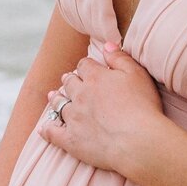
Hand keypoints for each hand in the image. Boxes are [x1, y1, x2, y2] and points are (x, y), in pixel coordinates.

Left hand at [35, 42, 166, 177]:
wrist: (137, 141)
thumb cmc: (142, 106)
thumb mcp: (137, 74)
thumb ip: (120, 57)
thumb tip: (106, 45)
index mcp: (96, 78)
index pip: (84, 65)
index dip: (86, 66)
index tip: (88, 69)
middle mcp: (80, 95)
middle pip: (69, 83)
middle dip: (69, 80)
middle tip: (68, 80)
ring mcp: (74, 118)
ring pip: (59, 104)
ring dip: (56, 99)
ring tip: (54, 97)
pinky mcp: (71, 140)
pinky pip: (53, 133)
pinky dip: (47, 130)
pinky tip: (43, 129)